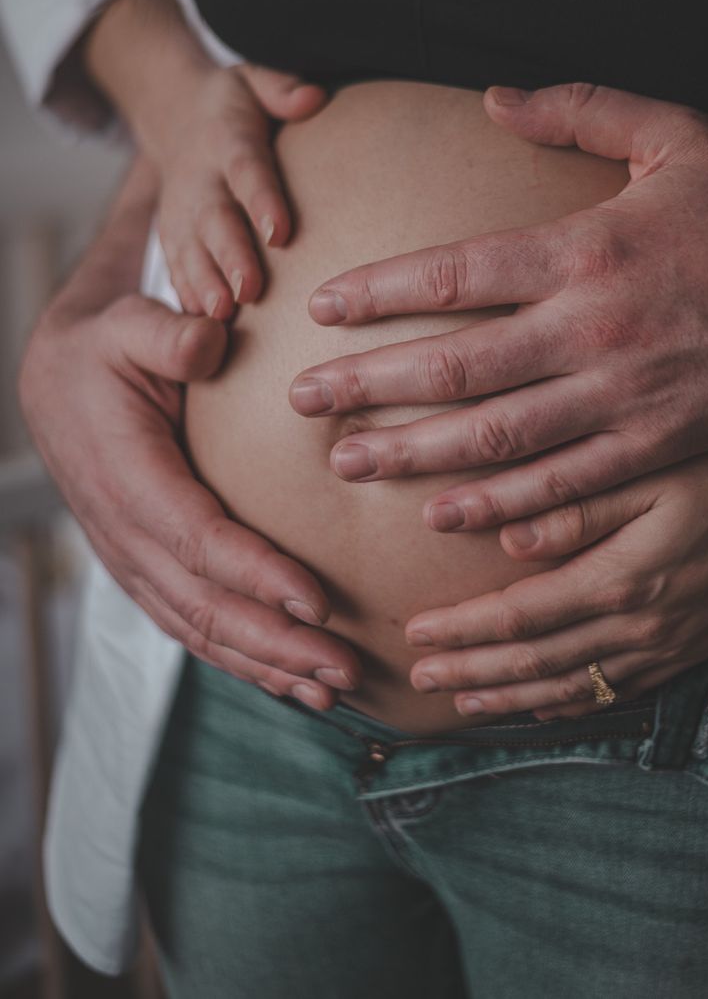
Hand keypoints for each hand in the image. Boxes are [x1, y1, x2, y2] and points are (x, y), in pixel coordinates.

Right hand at [18, 290, 359, 707]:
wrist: (57, 380)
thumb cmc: (105, 349)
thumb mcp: (128, 323)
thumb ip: (168, 335)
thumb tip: (211, 342)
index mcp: (127, 477)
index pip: (198, 540)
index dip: (256, 575)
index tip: (319, 601)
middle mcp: (125, 533)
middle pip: (204, 605)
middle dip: (277, 644)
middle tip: (345, 667)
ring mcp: (131, 561)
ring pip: (199, 629)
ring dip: (265, 665)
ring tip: (332, 688)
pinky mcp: (145, 570)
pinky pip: (192, 626)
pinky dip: (242, 658)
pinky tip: (292, 679)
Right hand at [155, 63, 326, 317]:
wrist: (175, 114)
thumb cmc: (235, 104)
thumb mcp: (254, 81)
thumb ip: (282, 90)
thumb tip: (313, 99)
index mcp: (227, 141)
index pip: (247, 170)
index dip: (262, 200)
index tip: (281, 231)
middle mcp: (200, 180)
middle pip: (215, 220)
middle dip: (230, 257)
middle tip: (250, 291)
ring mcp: (181, 211)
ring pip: (191, 251)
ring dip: (204, 285)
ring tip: (221, 319)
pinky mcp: (172, 235)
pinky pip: (176, 268)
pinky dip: (186, 297)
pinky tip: (200, 329)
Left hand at [289, 82, 707, 527]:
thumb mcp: (679, 133)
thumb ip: (581, 107)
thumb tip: (491, 98)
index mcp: (589, 248)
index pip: (457, 272)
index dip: (379, 292)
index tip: (321, 308)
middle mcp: (596, 329)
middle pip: (458, 366)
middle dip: (369, 386)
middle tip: (301, 402)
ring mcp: (626, 397)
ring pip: (498, 438)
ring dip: (414, 454)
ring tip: (345, 463)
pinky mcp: (658, 447)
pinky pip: (564, 487)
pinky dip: (499, 506)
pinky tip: (445, 517)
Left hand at [400, 439, 707, 720]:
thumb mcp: (650, 474)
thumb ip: (577, 508)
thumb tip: (506, 535)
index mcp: (620, 580)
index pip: (520, 616)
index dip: (463, 629)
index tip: (414, 632)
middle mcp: (638, 628)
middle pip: (534, 662)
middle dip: (470, 671)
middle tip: (416, 678)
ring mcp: (662, 649)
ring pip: (569, 687)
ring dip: (508, 695)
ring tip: (459, 699)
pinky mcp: (682, 654)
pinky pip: (612, 693)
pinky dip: (566, 703)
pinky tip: (538, 704)